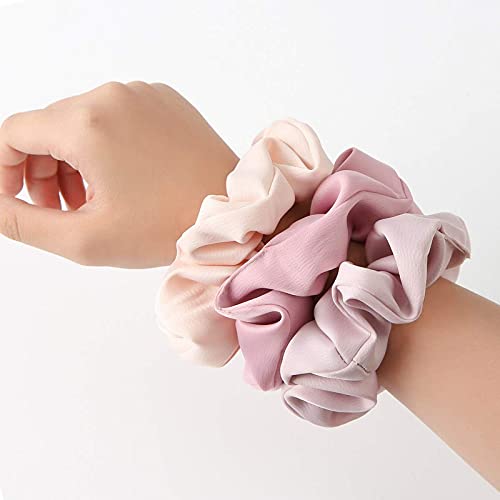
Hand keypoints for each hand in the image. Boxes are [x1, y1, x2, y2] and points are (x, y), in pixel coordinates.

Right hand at [0, 82, 237, 267]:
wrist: (233, 213)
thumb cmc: (167, 226)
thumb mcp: (85, 238)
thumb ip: (23, 223)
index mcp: (86, 122)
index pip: (15, 133)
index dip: (5, 169)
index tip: (17, 200)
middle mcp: (112, 96)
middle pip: (49, 126)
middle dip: (42, 170)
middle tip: (60, 210)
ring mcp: (142, 93)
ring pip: (83, 120)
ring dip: (74, 159)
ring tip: (90, 199)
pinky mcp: (164, 100)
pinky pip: (118, 116)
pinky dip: (106, 144)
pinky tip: (123, 178)